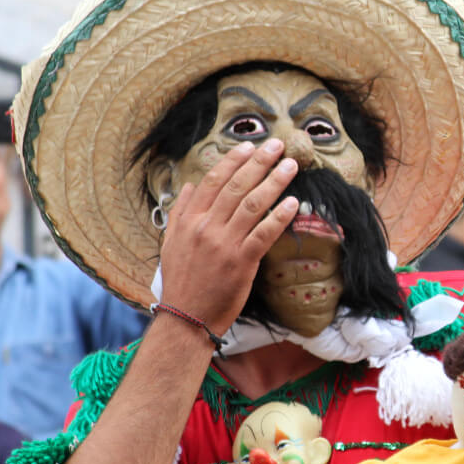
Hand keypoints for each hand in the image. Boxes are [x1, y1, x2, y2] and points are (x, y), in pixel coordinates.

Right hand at [157, 139, 298, 331]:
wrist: (186, 318)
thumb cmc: (181, 282)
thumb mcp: (171, 243)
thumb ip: (180, 213)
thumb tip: (190, 186)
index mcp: (190, 221)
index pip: (213, 181)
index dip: (233, 161)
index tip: (249, 146)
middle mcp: (207, 227)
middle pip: (237, 187)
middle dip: (259, 162)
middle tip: (277, 146)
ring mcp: (225, 244)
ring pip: (253, 205)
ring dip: (274, 182)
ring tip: (290, 166)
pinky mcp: (242, 262)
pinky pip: (263, 234)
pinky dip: (279, 217)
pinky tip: (293, 203)